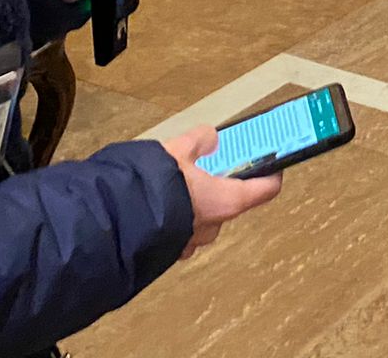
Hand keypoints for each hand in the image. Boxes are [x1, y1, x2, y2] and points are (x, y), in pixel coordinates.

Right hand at [161, 126, 281, 259]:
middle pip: (230, 202)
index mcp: (227, 201)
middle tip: (208, 165)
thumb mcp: (178, 151)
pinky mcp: (169, 249)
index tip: (273, 162)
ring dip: (194, 201)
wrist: (114, 225)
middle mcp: (214, 225)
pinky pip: (179, 229)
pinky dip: (174, 215)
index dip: (271, 173)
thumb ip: (199, 141)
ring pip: (203, 216)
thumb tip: (209, 138)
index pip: (266, 190)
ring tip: (176, 181)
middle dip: (220, 184)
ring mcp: (191, 241)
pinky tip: (158, 201)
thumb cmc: (152, 189)